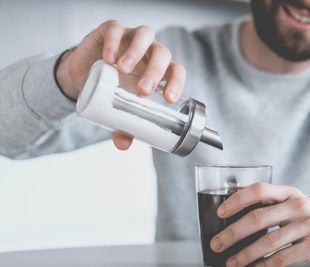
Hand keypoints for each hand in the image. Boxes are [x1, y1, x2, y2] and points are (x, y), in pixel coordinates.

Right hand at [55, 20, 185, 149]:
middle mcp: (150, 52)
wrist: (84, 76)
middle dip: (155, 71)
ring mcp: (131, 38)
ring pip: (144, 35)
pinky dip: (114, 41)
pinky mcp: (110, 30)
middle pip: (162, 54)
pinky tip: (108, 57)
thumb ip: (124, 127)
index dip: (176, 83)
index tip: (169, 99)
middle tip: (142, 90)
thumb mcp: (118, 111)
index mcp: (159, 70)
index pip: (176, 71)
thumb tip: (124, 145)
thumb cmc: (111, 91)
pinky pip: (115, 28)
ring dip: (136, 52)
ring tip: (122, 69)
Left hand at [210, 183, 309, 266]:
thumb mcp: (293, 205)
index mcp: (290, 193)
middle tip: (217, 244)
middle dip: (233, 233)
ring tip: (231, 263)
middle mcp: (300, 206)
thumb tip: (230, 214)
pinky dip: (262, 266)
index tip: (220, 213)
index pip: (260, 190)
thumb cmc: (307, 220)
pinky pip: (282, 259)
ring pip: (268, 242)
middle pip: (259, 218)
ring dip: (245, 254)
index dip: (237, 200)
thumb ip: (270, 206)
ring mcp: (308, 226)